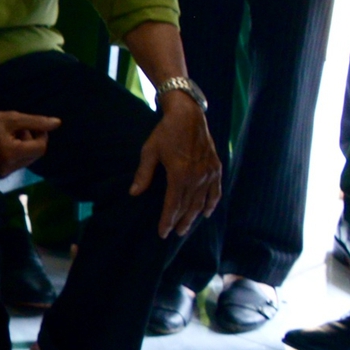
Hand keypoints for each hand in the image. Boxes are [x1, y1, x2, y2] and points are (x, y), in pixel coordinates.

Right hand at [0, 108, 58, 177]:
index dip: (41, 135)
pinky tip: (5, 144)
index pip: (41, 147)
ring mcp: (3, 172)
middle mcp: (8, 167)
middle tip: (17, 129)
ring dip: (25, 147)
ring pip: (28, 160)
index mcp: (11, 153)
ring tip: (9, 136)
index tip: (32, 125)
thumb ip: (37, 122)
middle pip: (35, 155)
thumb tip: (58, 123)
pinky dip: (18, 153)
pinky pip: (19, 163)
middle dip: (31, 141)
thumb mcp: (13, 118)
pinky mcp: (0, 174)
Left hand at [132, 92, 221, 238]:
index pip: (173, 204)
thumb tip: (134, 193)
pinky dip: (211, 203)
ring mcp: (209, 173)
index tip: (162, 232)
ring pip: (202, 202)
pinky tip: (206, 212)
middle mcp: (197, 177)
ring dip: (194, 216)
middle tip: (174, 233)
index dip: (167, 220)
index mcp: (179, 174)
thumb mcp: (150, 151)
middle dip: (180, 222)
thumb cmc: (165, 132)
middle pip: (189, 206)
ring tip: (186, 227)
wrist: (188, 116)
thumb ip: (143, 174)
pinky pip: (215, 191)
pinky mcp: (216, 168)